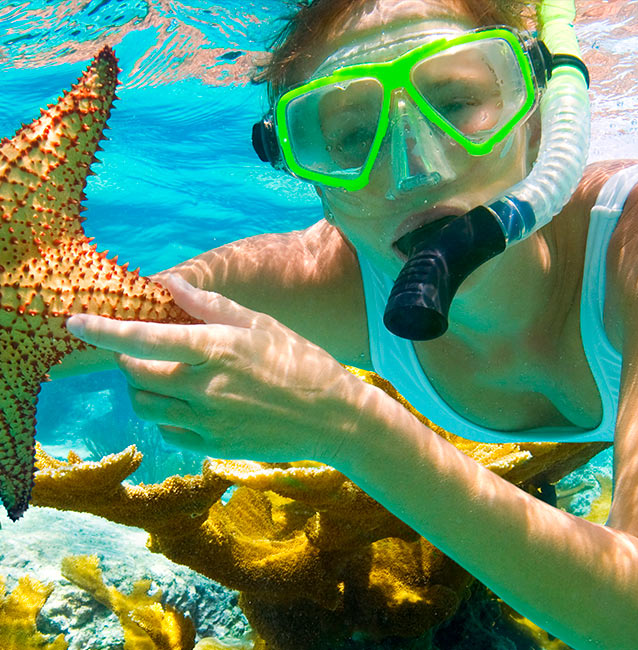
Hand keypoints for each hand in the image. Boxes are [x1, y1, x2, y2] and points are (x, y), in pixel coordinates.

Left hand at [65, 276, 377, 463]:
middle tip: (146, 350)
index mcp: (217, 349)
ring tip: (169, 377)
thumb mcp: (260, 325)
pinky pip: (167, 430)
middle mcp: (205, 387)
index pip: (144, 338)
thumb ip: (210, 305)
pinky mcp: (210, 446)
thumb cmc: (301, 362)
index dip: (102, 330)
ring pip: (144, 405)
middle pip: (135, 373)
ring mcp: (206, 421)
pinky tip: (191, 403)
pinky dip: (166, 414)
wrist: (333, 417)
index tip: (73, 323)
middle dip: (129, 358)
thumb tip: (168, 282)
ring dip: (142, 388)